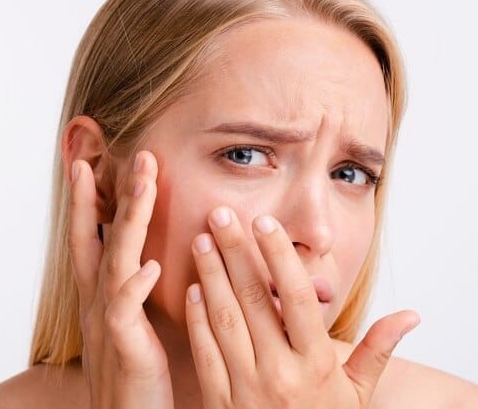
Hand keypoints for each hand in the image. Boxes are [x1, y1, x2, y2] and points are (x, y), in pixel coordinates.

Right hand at [68, 151, 172, 407]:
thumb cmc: (134, 370)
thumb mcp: (131, 322)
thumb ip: (137, 290)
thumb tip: (151, 260)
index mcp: (102, 293)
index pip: (92, 238)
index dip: (88, 202)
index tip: (88, 166)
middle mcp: (98, 299)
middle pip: (101, 237)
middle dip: (111, 194)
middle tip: (129, 156)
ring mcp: (107, 320)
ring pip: (116, 259)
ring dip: (130, 219)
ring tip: (145, 183)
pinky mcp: (123, 344)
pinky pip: (125, 310)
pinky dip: (134, 285)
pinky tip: (149, 265)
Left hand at [185, 207, 418, 407]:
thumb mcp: (357, 394)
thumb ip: (378, 350)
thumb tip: (411, 315)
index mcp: (316, 364)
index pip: (296, 298)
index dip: (279, 257)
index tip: (264, 222)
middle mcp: (279, 372)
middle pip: (254, 300)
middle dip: (235, 252)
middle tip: (220, 214)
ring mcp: (245, 387)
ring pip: (224, 320)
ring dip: (211, 276)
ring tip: (201, 240)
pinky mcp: (219, 400)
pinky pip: (205, 352)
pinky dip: (197, 318)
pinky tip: (193, 288)